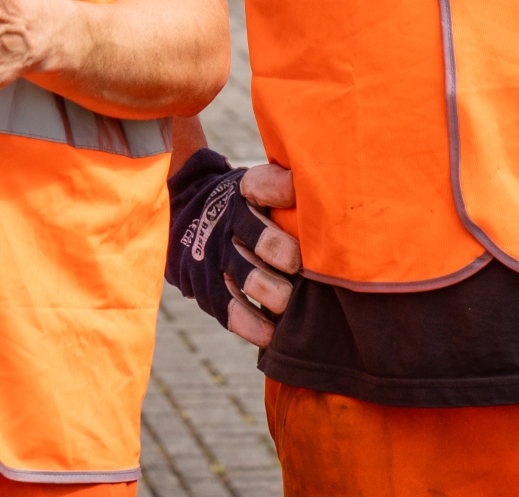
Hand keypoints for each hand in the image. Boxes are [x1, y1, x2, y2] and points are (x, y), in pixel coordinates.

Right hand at [165, 151, 300, 346]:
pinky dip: (252, 325)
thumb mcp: (261, 186)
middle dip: (284, 254)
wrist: (191, 216)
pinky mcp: (208, 289)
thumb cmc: (249, 205)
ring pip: (247, 278)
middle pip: (260, 238)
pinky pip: (230, 310)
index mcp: (245, 192)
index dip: (279, 190)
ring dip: (272, 292)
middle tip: (300, 266)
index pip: (260, 186)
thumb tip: (327, 191)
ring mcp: (216, 257)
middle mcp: (229, 223)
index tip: (295, 195)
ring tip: (287, 302)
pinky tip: (271, 333)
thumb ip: (288, 187)